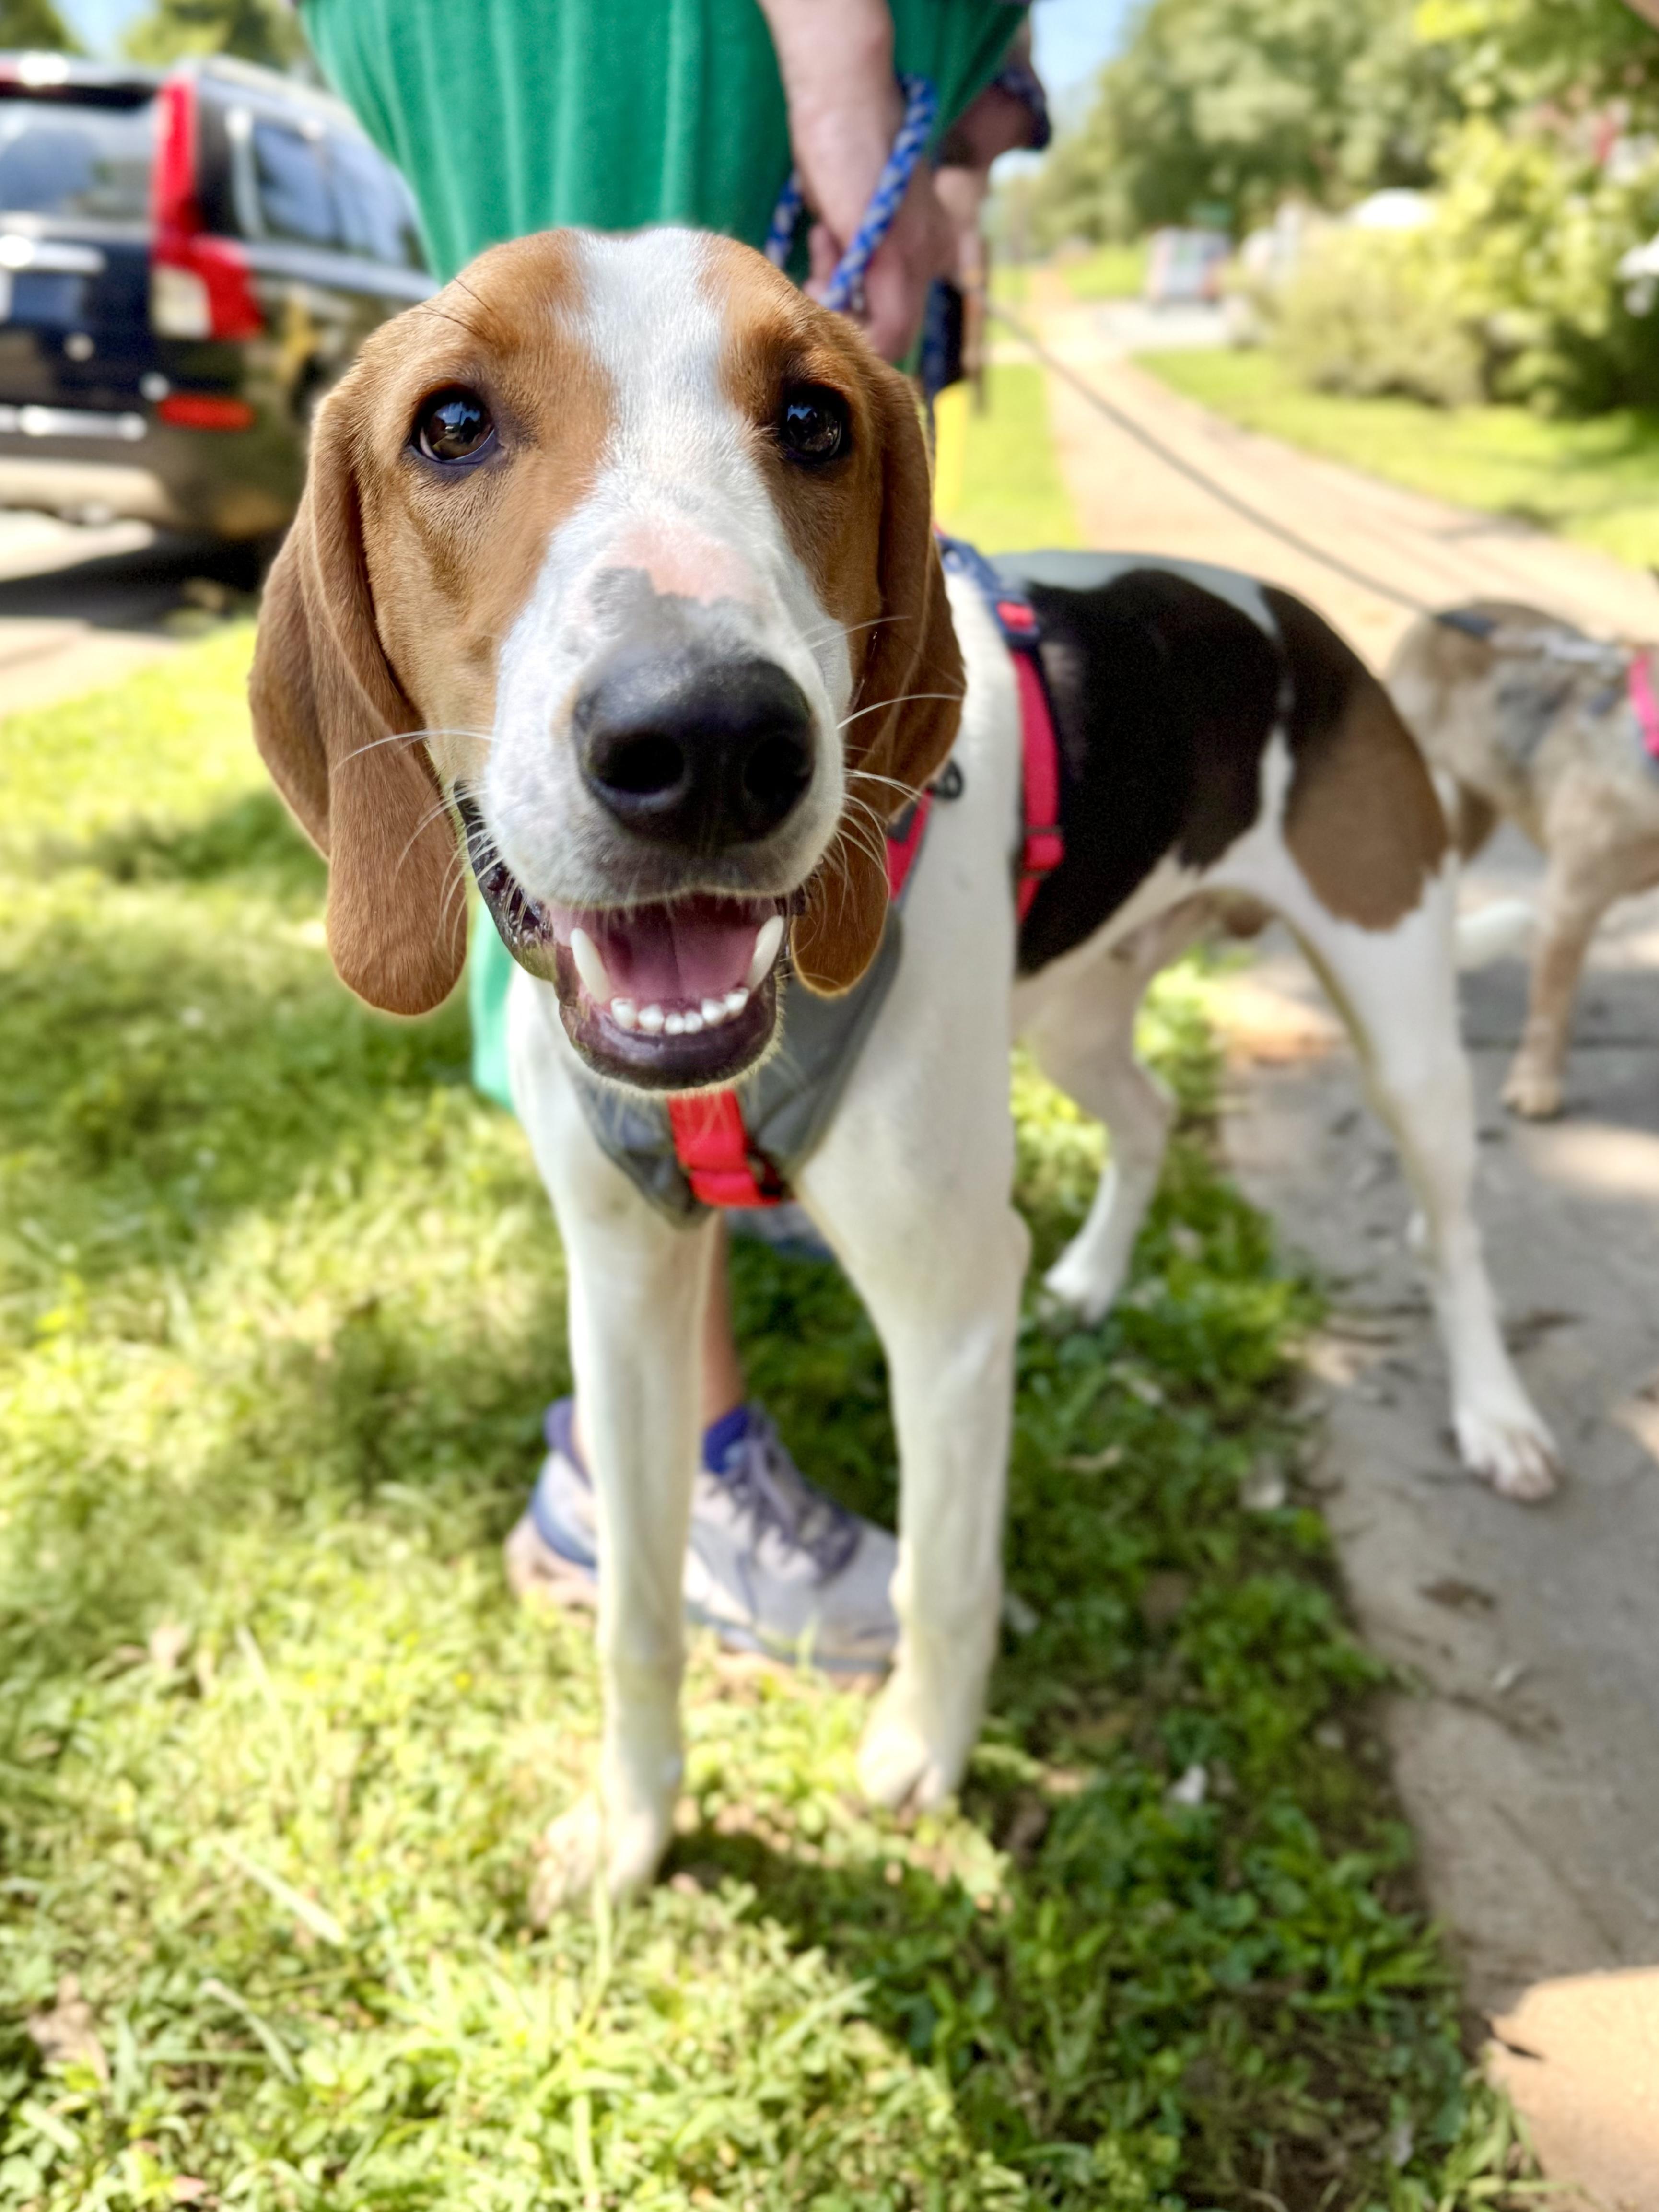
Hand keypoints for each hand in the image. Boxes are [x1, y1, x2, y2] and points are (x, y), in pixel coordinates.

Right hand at [758, 0, 951, 360]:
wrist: (844, 96)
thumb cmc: (838, 145)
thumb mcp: (851, 216)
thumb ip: (854, 256)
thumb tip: (838, 293)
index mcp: (929, 245)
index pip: (899, 318)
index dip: (856, 313)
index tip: (826, 271)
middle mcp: (935, 256)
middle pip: (894, 331)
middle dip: (846, 309)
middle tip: (822, 253)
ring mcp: (922, 260)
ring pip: (889, 335)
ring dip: (839, 301)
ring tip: (823, 236)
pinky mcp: (900, 259)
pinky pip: (883, 329)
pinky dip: (841, 306)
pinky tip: (823, 240)